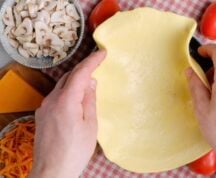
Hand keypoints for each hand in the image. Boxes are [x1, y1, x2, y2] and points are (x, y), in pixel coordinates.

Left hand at [29, 50, 105, 177]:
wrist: (52, 170)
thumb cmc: (75, 150)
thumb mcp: (90, 125)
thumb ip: (89, 101)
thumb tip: (91, 82)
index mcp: (66, 101)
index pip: (80, 73)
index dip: (92, 61)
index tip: (102, 52)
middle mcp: (52, 100)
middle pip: (69, 77)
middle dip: (84, 69)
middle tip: (98, 65)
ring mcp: (44, 107)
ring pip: (61, 86)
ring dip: (75, 81)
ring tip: (90, 83)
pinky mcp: (42, 115)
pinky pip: (56, 96)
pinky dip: (68, 92)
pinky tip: (76, 100)